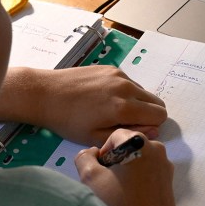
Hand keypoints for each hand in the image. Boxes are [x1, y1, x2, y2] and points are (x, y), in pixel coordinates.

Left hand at [0, 66, 166, 145]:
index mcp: (123, 107)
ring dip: (136, 103)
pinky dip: (124, 92)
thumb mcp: (95, 137)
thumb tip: (153, 130)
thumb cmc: (67, 120)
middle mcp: (125, 87)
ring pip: (143, 92)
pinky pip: (129, 82)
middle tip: (125, 123)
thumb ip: (127, 135)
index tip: (133, 130)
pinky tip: (103, 98)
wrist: (44, 93)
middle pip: (156, 102)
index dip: (150, 126)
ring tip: (111, 111)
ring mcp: (118, 74)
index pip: (160, 116)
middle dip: (147, 114)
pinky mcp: (110, 67)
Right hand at [75, 129, 177, 205]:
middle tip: (107, 183)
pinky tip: (131, 198)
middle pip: (128, 147)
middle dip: (115, 161)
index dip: (103, 152)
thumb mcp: (91, 178)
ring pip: (138, 160)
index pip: (115, 136)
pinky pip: (148, 172)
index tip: (100, 172)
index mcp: (139, 142)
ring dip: (126, 171)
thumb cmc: (120, 204)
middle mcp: (157, 148)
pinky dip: (137, 180)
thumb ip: (84, 157)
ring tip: (118, 192)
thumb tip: (93, 153)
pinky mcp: (169, 181)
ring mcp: (166, 165)